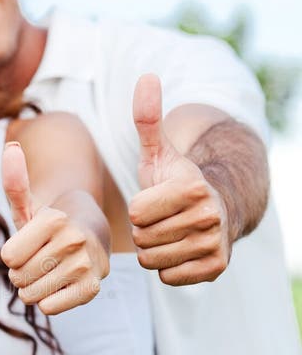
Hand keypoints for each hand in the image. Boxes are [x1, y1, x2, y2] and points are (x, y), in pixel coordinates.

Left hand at [0, 142, 107, 313]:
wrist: (91, 236)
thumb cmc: (51, 225)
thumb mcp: (30, 205)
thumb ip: (15, 181)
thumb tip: (10, 146)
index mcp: (54, 219)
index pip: (8, 257)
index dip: (13, 256)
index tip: (28, 246)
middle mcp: (72, 240)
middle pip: (18, 277)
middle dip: (22, 274)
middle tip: (40, 260)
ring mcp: (85, 265)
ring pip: (32, 295)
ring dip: (34, 289)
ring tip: (50, 272)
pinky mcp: (92, 288)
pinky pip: (50, 308)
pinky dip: (49, 302)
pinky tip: (61, 286)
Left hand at [129, 74, 230, 284]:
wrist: (219, 208)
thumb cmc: (177, 181)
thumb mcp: (159, 152)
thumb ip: (147, 120)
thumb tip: (146, 77)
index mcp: (192, 186)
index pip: (136, 212)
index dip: (139, 207)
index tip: (154, 200)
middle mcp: (209, 215)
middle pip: (143, 237)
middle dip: (146, 229)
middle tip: (162, 218)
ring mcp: (215, 243)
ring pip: (153, 259)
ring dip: (154, 249)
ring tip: (169, 232)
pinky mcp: (216, 267)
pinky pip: (168, 277)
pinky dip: (168, 268)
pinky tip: (179, 250)